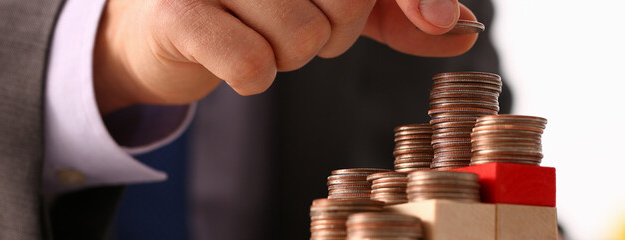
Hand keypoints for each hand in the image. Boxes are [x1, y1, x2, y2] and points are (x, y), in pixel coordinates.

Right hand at [94, 0, 478, 113]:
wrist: (165, 24)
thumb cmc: (255, 6)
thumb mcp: (333, 2)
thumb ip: (396, 12)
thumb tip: (459, 30)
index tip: (436, 19)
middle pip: (346, 3)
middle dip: (334, 33)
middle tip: (298, 26)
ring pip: (301, 39)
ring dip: (288, 57)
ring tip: (258, 36)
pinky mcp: (177, 9)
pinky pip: (252, 64)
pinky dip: (252, 78)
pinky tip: (231, 57)